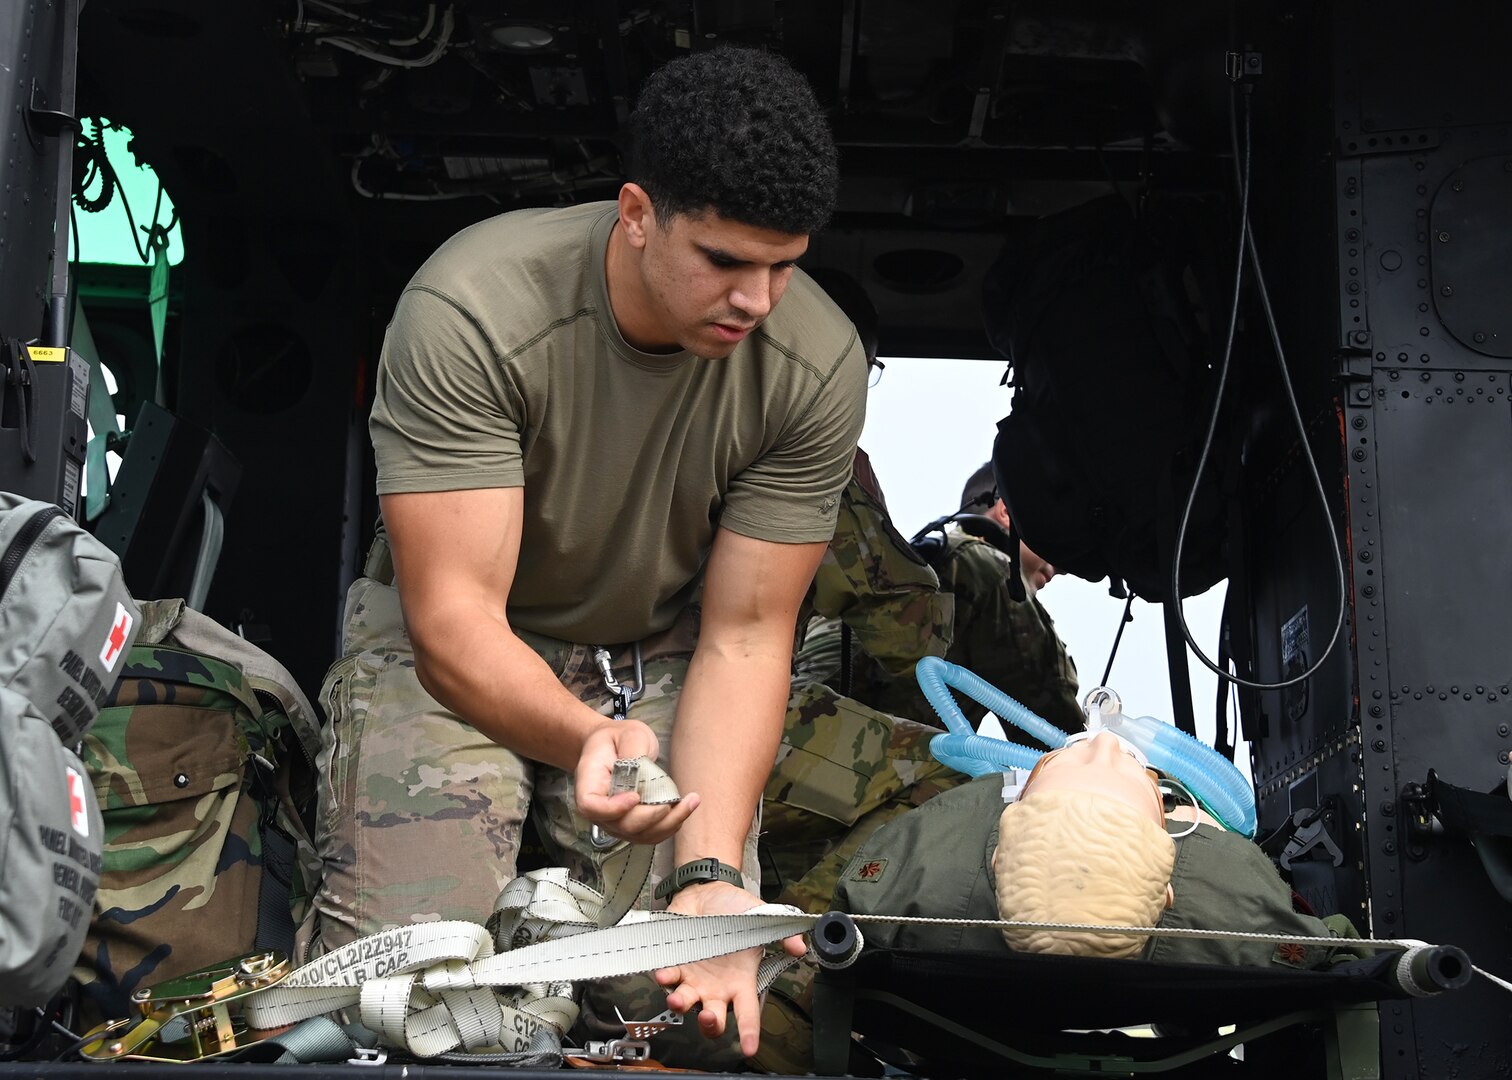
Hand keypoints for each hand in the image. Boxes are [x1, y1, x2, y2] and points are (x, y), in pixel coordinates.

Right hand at [574, 719, 698, 844]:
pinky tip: (685, 809)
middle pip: (621, 825)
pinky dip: (670, 825)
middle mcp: (599, 808)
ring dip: (668, 824)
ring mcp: (616, 820)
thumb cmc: (617, 740)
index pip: (591, 806)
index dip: (613, 808)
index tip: (635, 796)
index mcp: (590, 783)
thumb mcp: (627, 734)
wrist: (615, 748)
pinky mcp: (633, 824)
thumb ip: (633, 750)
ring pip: (640, 835)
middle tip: (671, 801)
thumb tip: (641, 769)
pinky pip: (651, 834)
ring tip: (690, 803)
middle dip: (651, 817)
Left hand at [654, 881, 806, 1056]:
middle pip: (714, 1019)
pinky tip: (664, 974)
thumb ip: (782, 934)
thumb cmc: (735, 910)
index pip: (748, 1013)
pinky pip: (667, 978)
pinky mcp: (674, 964)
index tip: (750, 1048)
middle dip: (710, 1024)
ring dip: (681, 1004)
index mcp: (740, 981)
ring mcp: (693, 979)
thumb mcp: (763, 919)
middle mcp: (716, 987)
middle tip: (709, 1017)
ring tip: (677, 998)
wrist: (708, 893)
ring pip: (685, 1003)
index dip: (750, 1032)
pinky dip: (664, 979)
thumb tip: (800, 947)